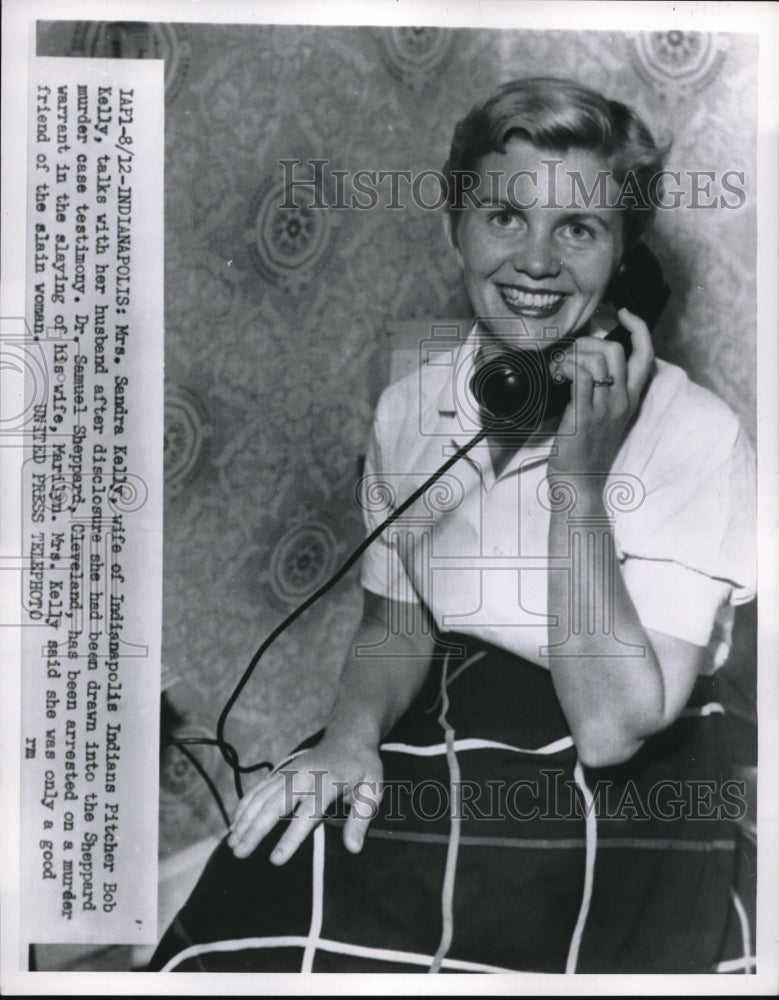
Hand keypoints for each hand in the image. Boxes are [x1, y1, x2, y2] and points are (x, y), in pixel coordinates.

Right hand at [227, 731, 383, 863]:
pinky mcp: (281, 771)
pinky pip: (259, 789)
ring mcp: (289, 771)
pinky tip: (235, 825)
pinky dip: (245, 806)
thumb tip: (354, 848)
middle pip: (275, 804)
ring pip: (262, 796)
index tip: (276, 860)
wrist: (348, 736)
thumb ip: (362, 818)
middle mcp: (304, 775)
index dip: (291, 836)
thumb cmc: (362, 767)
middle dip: (255, 830)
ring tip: (232, 844)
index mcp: (327, 782)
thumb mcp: (373, 789)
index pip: (307, 813)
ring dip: (245, 820)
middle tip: (240, 853)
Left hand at [548, 308, 653, 492]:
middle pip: (616, 349)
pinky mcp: (585, 414)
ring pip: (596, 359)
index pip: (646, 355)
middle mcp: (623, 401)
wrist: (579, 480)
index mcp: (631, 399)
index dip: (638, 328)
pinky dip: (565, 367)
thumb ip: (602, 390)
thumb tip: (586, 361)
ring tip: (558, 368)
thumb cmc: (585, 449)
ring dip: (572, 355)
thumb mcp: (604, 417)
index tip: (623, 312)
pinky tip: (556, 376)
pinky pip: (580, 375)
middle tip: (571, 351)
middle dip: (589, 340)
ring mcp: (605, 407)